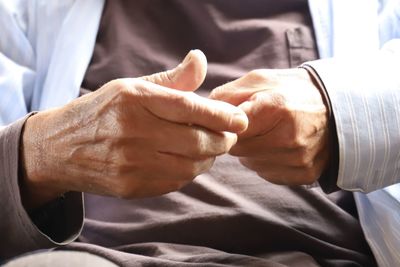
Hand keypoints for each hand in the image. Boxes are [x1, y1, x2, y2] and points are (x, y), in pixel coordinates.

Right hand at [20, 50, 247, 208]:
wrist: (60, 148)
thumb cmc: (102, 111)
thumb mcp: (131, 86)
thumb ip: (171, 78)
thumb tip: (201, 60)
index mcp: (135, 100)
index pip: (189, 108)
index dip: (221, 116)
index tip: (242, 120)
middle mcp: (133, 133)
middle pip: (198, 142)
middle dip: (222, 140)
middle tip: (228, 134)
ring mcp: (132, 163)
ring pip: (192, 166)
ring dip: (209, 157)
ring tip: (209, 147)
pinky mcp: (132, 187)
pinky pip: (176, 182)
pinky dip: (190, 171)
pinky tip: (187, 160)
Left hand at [209, 68, 329, 185]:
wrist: (337, 108)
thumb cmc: (291, 90)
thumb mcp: (259, 79)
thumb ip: (227, 94)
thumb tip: (201, 112)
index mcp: (275, 108)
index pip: (229, 129)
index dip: (225, 125)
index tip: (228, 120)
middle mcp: (288, 138)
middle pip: (237, 149)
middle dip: (238, 137)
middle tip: (253, 123)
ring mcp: (297, 159)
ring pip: (250, 163)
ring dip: (252, 150)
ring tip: (269, 133)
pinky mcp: (303, 175)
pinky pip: (266, 172)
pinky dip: (266, 161)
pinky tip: (279, 146)